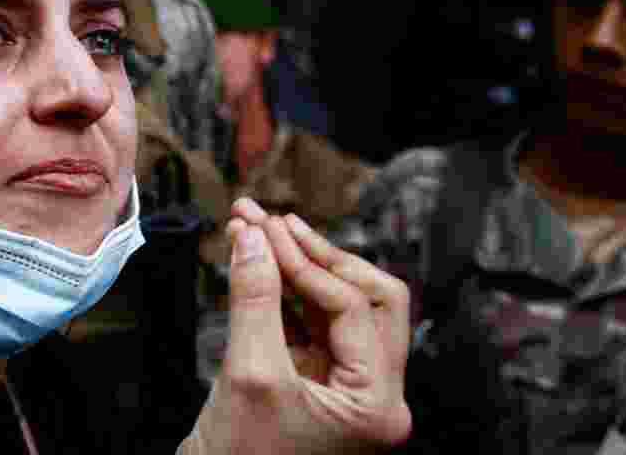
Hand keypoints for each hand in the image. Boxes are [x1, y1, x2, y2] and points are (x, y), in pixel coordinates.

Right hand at [180, 198, 411, 453]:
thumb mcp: (248, 374)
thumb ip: (255, 299)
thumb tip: (253, 236)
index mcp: (377, 403)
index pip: (354, 308)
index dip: (306, 265)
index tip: (264, 230)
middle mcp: (375, 394)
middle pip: (366, 298)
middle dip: (316, 257)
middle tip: (272, 223)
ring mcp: (349, 388)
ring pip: (336, 306)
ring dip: (295, 266)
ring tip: (255, 228)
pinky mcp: (319, 381)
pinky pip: (310, 323)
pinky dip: (284, 290)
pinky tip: (256, 261)